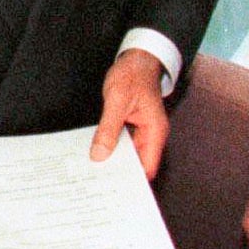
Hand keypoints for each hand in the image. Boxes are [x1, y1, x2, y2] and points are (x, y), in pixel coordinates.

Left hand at [92, 49, 167, 178]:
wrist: (137, 58)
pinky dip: (110, 149)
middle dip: (119, 174)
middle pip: (136, 164)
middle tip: (97, 184)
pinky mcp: (132, 127)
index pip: (147, 167)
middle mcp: (151, 135)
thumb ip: (109, 128)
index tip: (115, 190)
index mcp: (155, 131)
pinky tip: (97, 154)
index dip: (133, 181)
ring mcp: (141, 132)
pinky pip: (121, 143)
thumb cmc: (133, 74)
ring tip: (94, 173)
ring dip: (113, 161)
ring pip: (127, 155)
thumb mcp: (118, 100)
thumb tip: (100, 154)